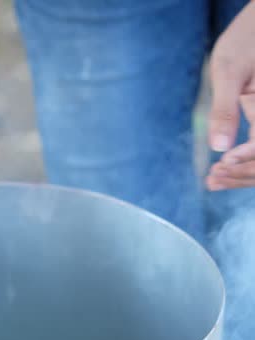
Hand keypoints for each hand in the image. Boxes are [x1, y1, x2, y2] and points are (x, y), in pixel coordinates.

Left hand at [206, 2, 254, 190]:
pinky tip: (221, 170)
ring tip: (212, 181)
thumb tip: (219, 148)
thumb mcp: (229, 70)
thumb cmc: (246, 37)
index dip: (248, 157)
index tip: (222, 163)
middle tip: (211, 180)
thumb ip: (225, 109)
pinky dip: (243, 163)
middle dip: (242, 173)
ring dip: (242, 174)